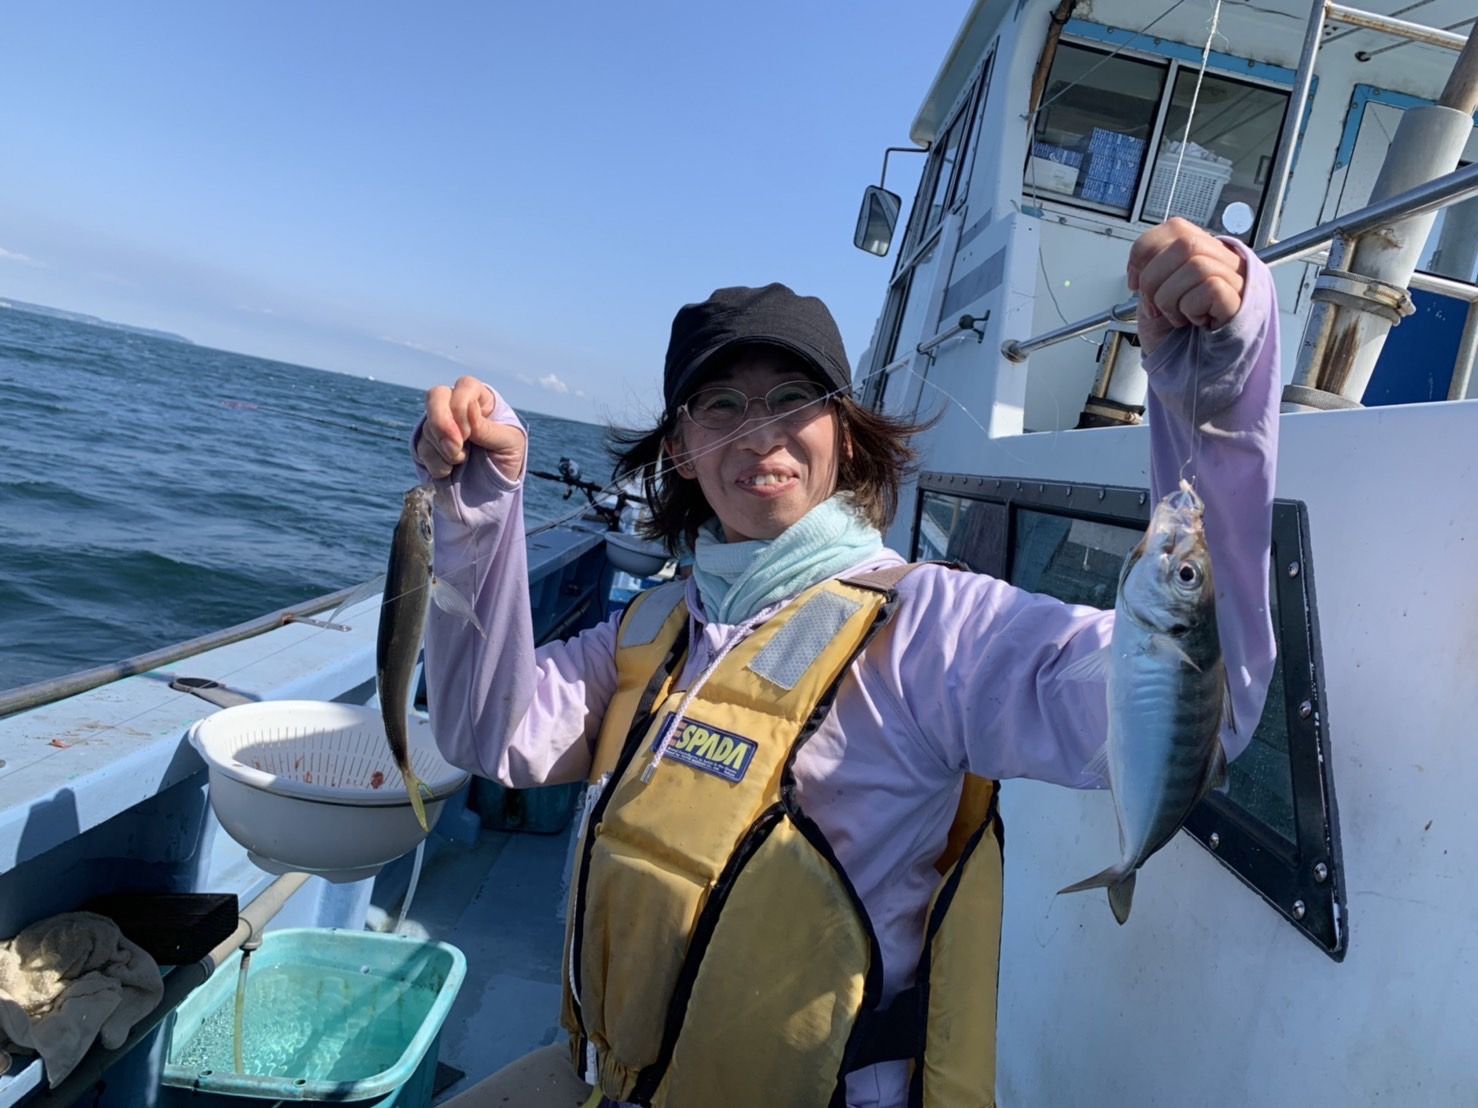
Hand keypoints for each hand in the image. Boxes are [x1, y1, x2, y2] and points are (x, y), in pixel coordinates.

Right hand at [417, 376, 526, 481]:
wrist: (494, 489)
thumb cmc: (508, 458)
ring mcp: (441, 424)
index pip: (465, 386)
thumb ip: (489, 428)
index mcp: (483, 400)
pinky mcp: (428, 444)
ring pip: (428, 425)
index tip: (469, 434)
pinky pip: (421, 447)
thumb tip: (468, 409)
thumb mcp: (509, 443)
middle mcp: (458, 406)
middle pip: (436, 395)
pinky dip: (436, 463)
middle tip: (454, 449)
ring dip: (443, 450)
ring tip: (462, 461)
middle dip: (441, 424)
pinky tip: (451, 469)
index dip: (461, 408)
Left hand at [1127, 218, 1247, 354]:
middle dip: (1153, 278)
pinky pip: (1211, 288)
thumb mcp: (1152, 298)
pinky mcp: (1241, 302)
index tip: (1134, 281)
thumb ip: (1150, 272)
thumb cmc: (1175, 339)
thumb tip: (1140, 263)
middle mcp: (1222, 261)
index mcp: (1201, 254)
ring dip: (1170, 298)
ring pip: (1196, 264)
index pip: (1174, 228)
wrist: (1189, 375)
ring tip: (1177, 316)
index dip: (1145, 252)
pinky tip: (1194, 321)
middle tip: (1154, 305)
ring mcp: (1236, 280)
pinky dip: (1190, 308)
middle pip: (1184, 242)